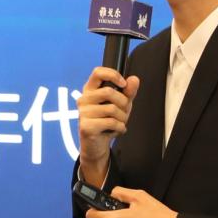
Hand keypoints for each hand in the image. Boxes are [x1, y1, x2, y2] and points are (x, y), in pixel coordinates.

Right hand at [77, 67, 140, 183]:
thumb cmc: (107, 121)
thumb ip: (128, 92)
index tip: (123, 84)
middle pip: (109, 92)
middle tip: (123, 112)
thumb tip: (134, 79)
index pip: (98, 72)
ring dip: (122, 118)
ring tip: (119, 123)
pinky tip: (117, 130)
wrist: (97, 145)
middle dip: (123, 103)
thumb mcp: (121, 105)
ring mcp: (83, 113)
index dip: (113, 75)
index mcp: (90, 90)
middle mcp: (83, 99)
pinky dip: (120, 127)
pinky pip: (111, 122)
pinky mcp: (86, 126)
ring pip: (112, 109)